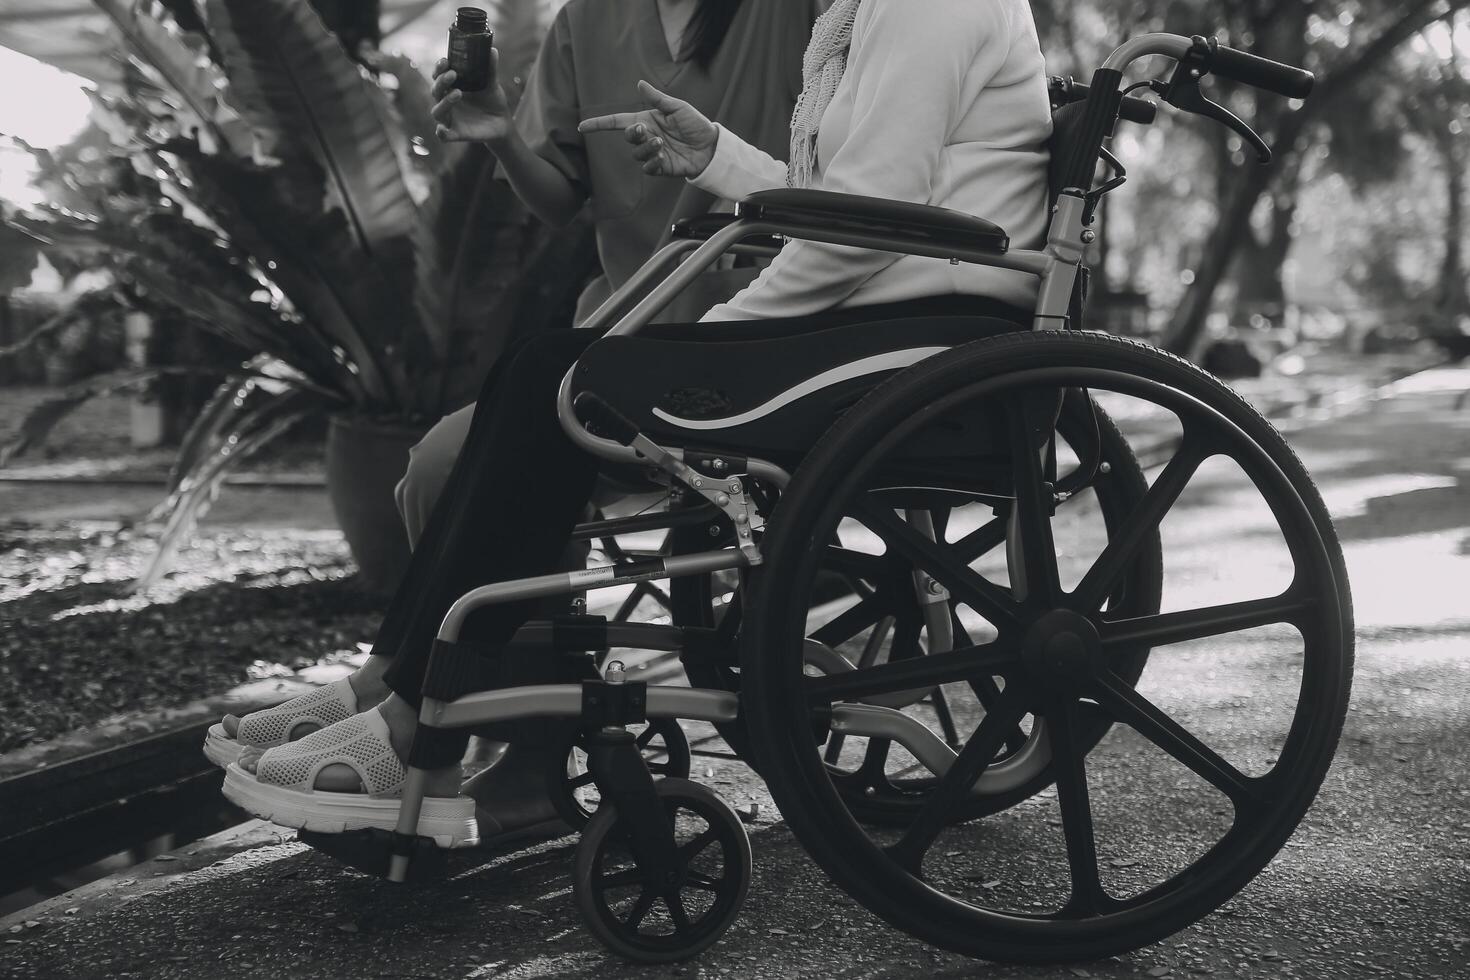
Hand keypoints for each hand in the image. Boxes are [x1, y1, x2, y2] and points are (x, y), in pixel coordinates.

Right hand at [430, 55, 512, 142]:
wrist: (502, 123)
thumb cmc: (492, 101)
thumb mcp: (492, 85)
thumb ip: (490, 69)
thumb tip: (492, 50)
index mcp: (451, 87)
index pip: (438, 76)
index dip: (438, 68)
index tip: (445, 61)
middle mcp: (446, 102)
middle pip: (435, 91)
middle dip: (441, 82)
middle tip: (452, 74)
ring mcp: (450, 118)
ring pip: (437, 111)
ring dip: (444, 102)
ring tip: (457, 93)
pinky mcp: (456, 133)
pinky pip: (444, 135)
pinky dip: (442, 132)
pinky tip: (442, 129)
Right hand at [578, 80, 717, 176]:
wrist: (711, 146)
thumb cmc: (695, 124)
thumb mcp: (677, 108)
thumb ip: (657, 99)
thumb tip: (639, 84)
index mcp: (647, 120)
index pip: (618, 122)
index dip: (599, 124)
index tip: (582, 126)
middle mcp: (647, 137)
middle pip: (628, 137)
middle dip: (633, 134)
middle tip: (644, 130)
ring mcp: (653, 153)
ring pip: (637, 154)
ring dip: (646, 148)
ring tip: (661, 144)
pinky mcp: (661, 167)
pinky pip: (648, 168)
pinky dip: (652, 163)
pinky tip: (662, 158)